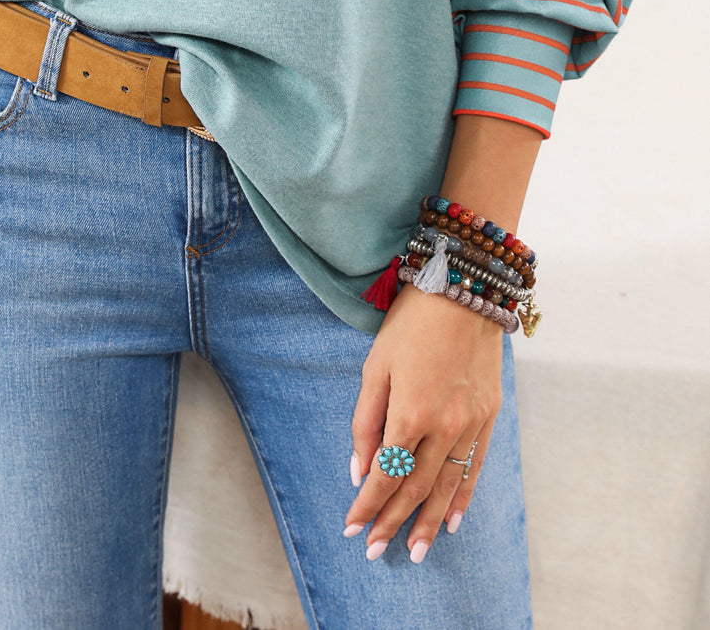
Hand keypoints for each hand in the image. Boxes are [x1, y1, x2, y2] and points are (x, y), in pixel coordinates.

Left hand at [342, 281, 503, 563]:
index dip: (368, 506)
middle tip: (376, 550)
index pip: (386, 475)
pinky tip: (452, 520)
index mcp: (411, 413)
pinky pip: (475, 467)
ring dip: (429, 522)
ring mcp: (472, 423)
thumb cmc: (410, 323)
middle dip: (393, 522)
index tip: (352, 528)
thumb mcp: (375, 367)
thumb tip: (359, 470)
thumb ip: (366, 422)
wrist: (464, 290)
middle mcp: (445, 426)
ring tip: (417, 552)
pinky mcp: (489, 416)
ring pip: (448, 486)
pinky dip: (463, 497)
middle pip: (416, 488)